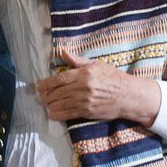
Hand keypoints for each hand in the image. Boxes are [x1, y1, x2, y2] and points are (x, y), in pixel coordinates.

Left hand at [38, 51, 162, 126]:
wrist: (128, 96)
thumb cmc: (113, 78)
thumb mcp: (97, 65)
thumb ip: (78, 61)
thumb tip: (62, 52)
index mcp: (85, 74)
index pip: (60, 79)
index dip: (46, 83)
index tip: (38, 86)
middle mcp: (83, 87)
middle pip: (57, 93)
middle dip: (46, 96)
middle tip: (42, 96)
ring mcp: (84, 101)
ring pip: (59, 104)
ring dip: (50, 105)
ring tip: (47, 104)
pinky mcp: (86, 112)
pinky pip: (67, 114)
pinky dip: (56, 115)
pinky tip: (52, 113)